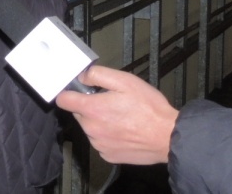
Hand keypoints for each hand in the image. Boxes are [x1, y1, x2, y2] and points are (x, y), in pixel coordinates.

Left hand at [55, 65, 178, 164]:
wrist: (169, 137)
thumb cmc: (149, 108)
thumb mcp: (124, 81)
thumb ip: (97, 75)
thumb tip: (82, 77)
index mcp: (92, 109)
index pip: (63, 100)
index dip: (69, 93)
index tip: (78, 91)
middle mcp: (91, 129)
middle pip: (79, 113)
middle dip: (90, 107)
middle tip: (111, 103)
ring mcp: (98, 144)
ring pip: (90, 128)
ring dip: (99, 122)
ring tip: (121, 118)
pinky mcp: (108, 155)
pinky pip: (100, 142)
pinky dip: (108, 136)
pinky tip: (124, 131)